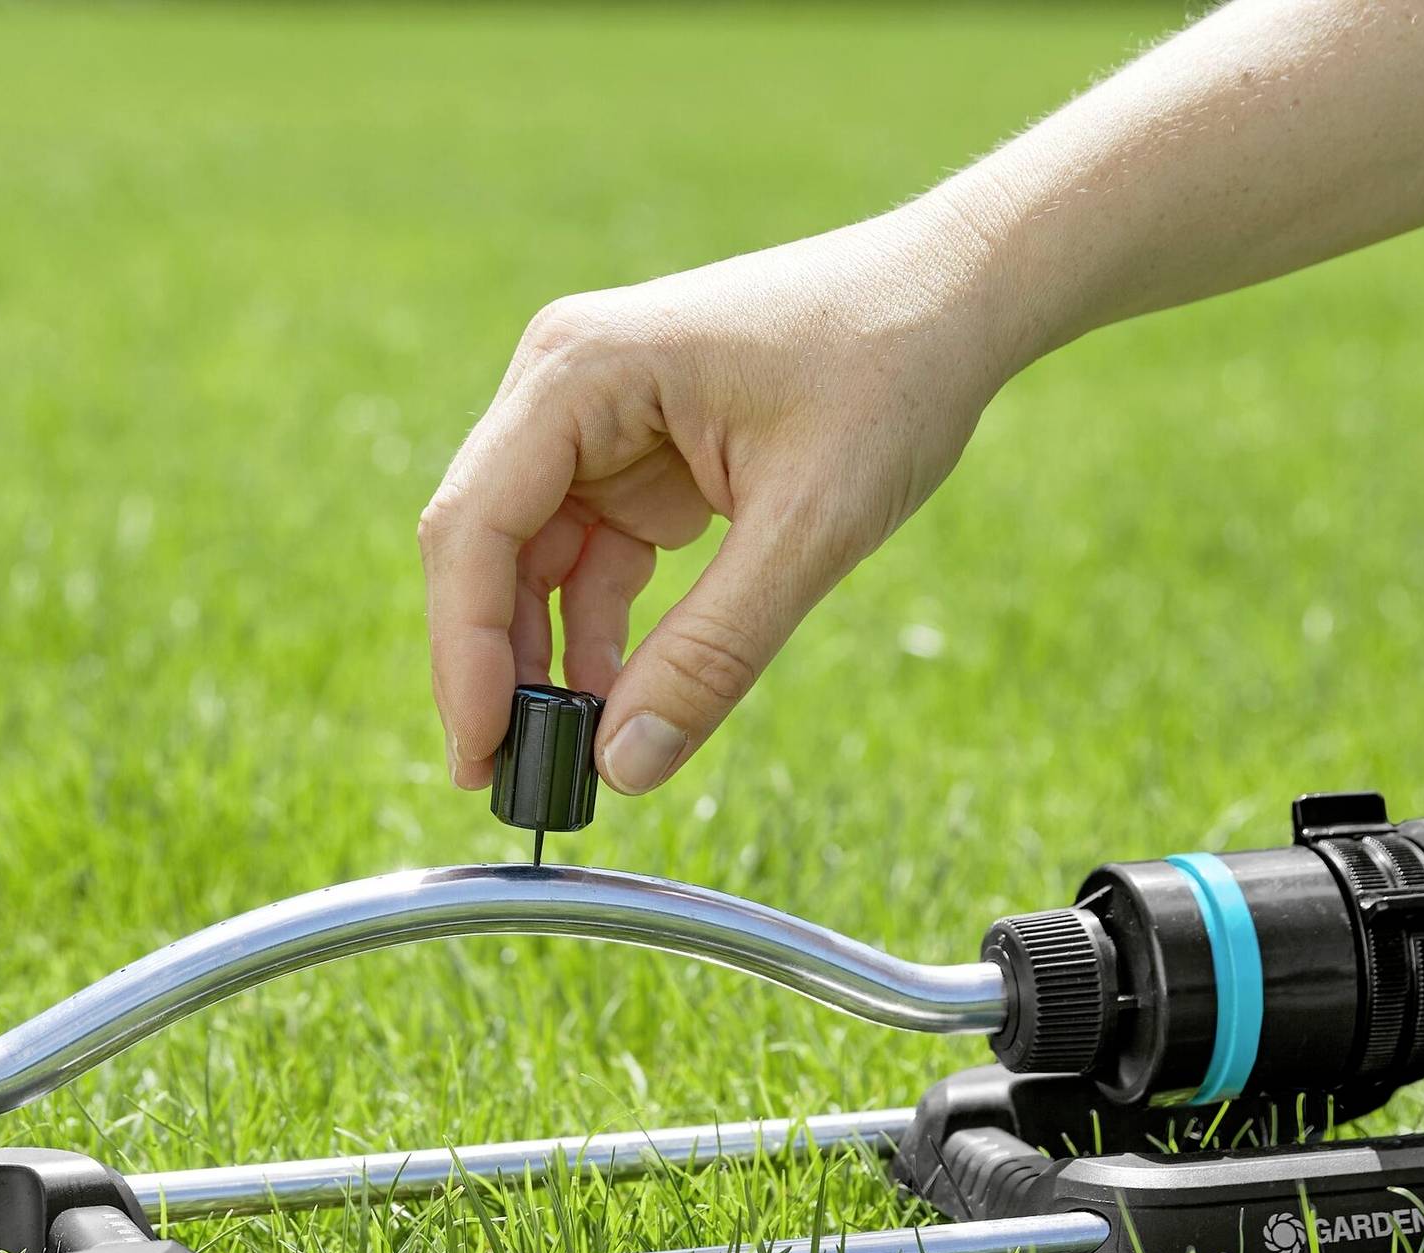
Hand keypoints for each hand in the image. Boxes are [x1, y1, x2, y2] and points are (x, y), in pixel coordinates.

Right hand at [421, 196, 1017, 794]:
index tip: (480, 756)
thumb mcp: (808, 528)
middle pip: (486, 548)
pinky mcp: (636, 456)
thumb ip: (712, 652)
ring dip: (543, 661)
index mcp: (580, 371)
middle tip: (511, 784)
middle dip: (495, 668)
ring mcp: (596, 421)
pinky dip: (594, 634)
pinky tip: (619, 704)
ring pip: (530, 565)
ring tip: (567, 762)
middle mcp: (564, 386)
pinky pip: (587, 561)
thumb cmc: (890, 373)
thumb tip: (624, 768)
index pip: (475, 526)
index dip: (465, 652)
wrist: (959, 297)